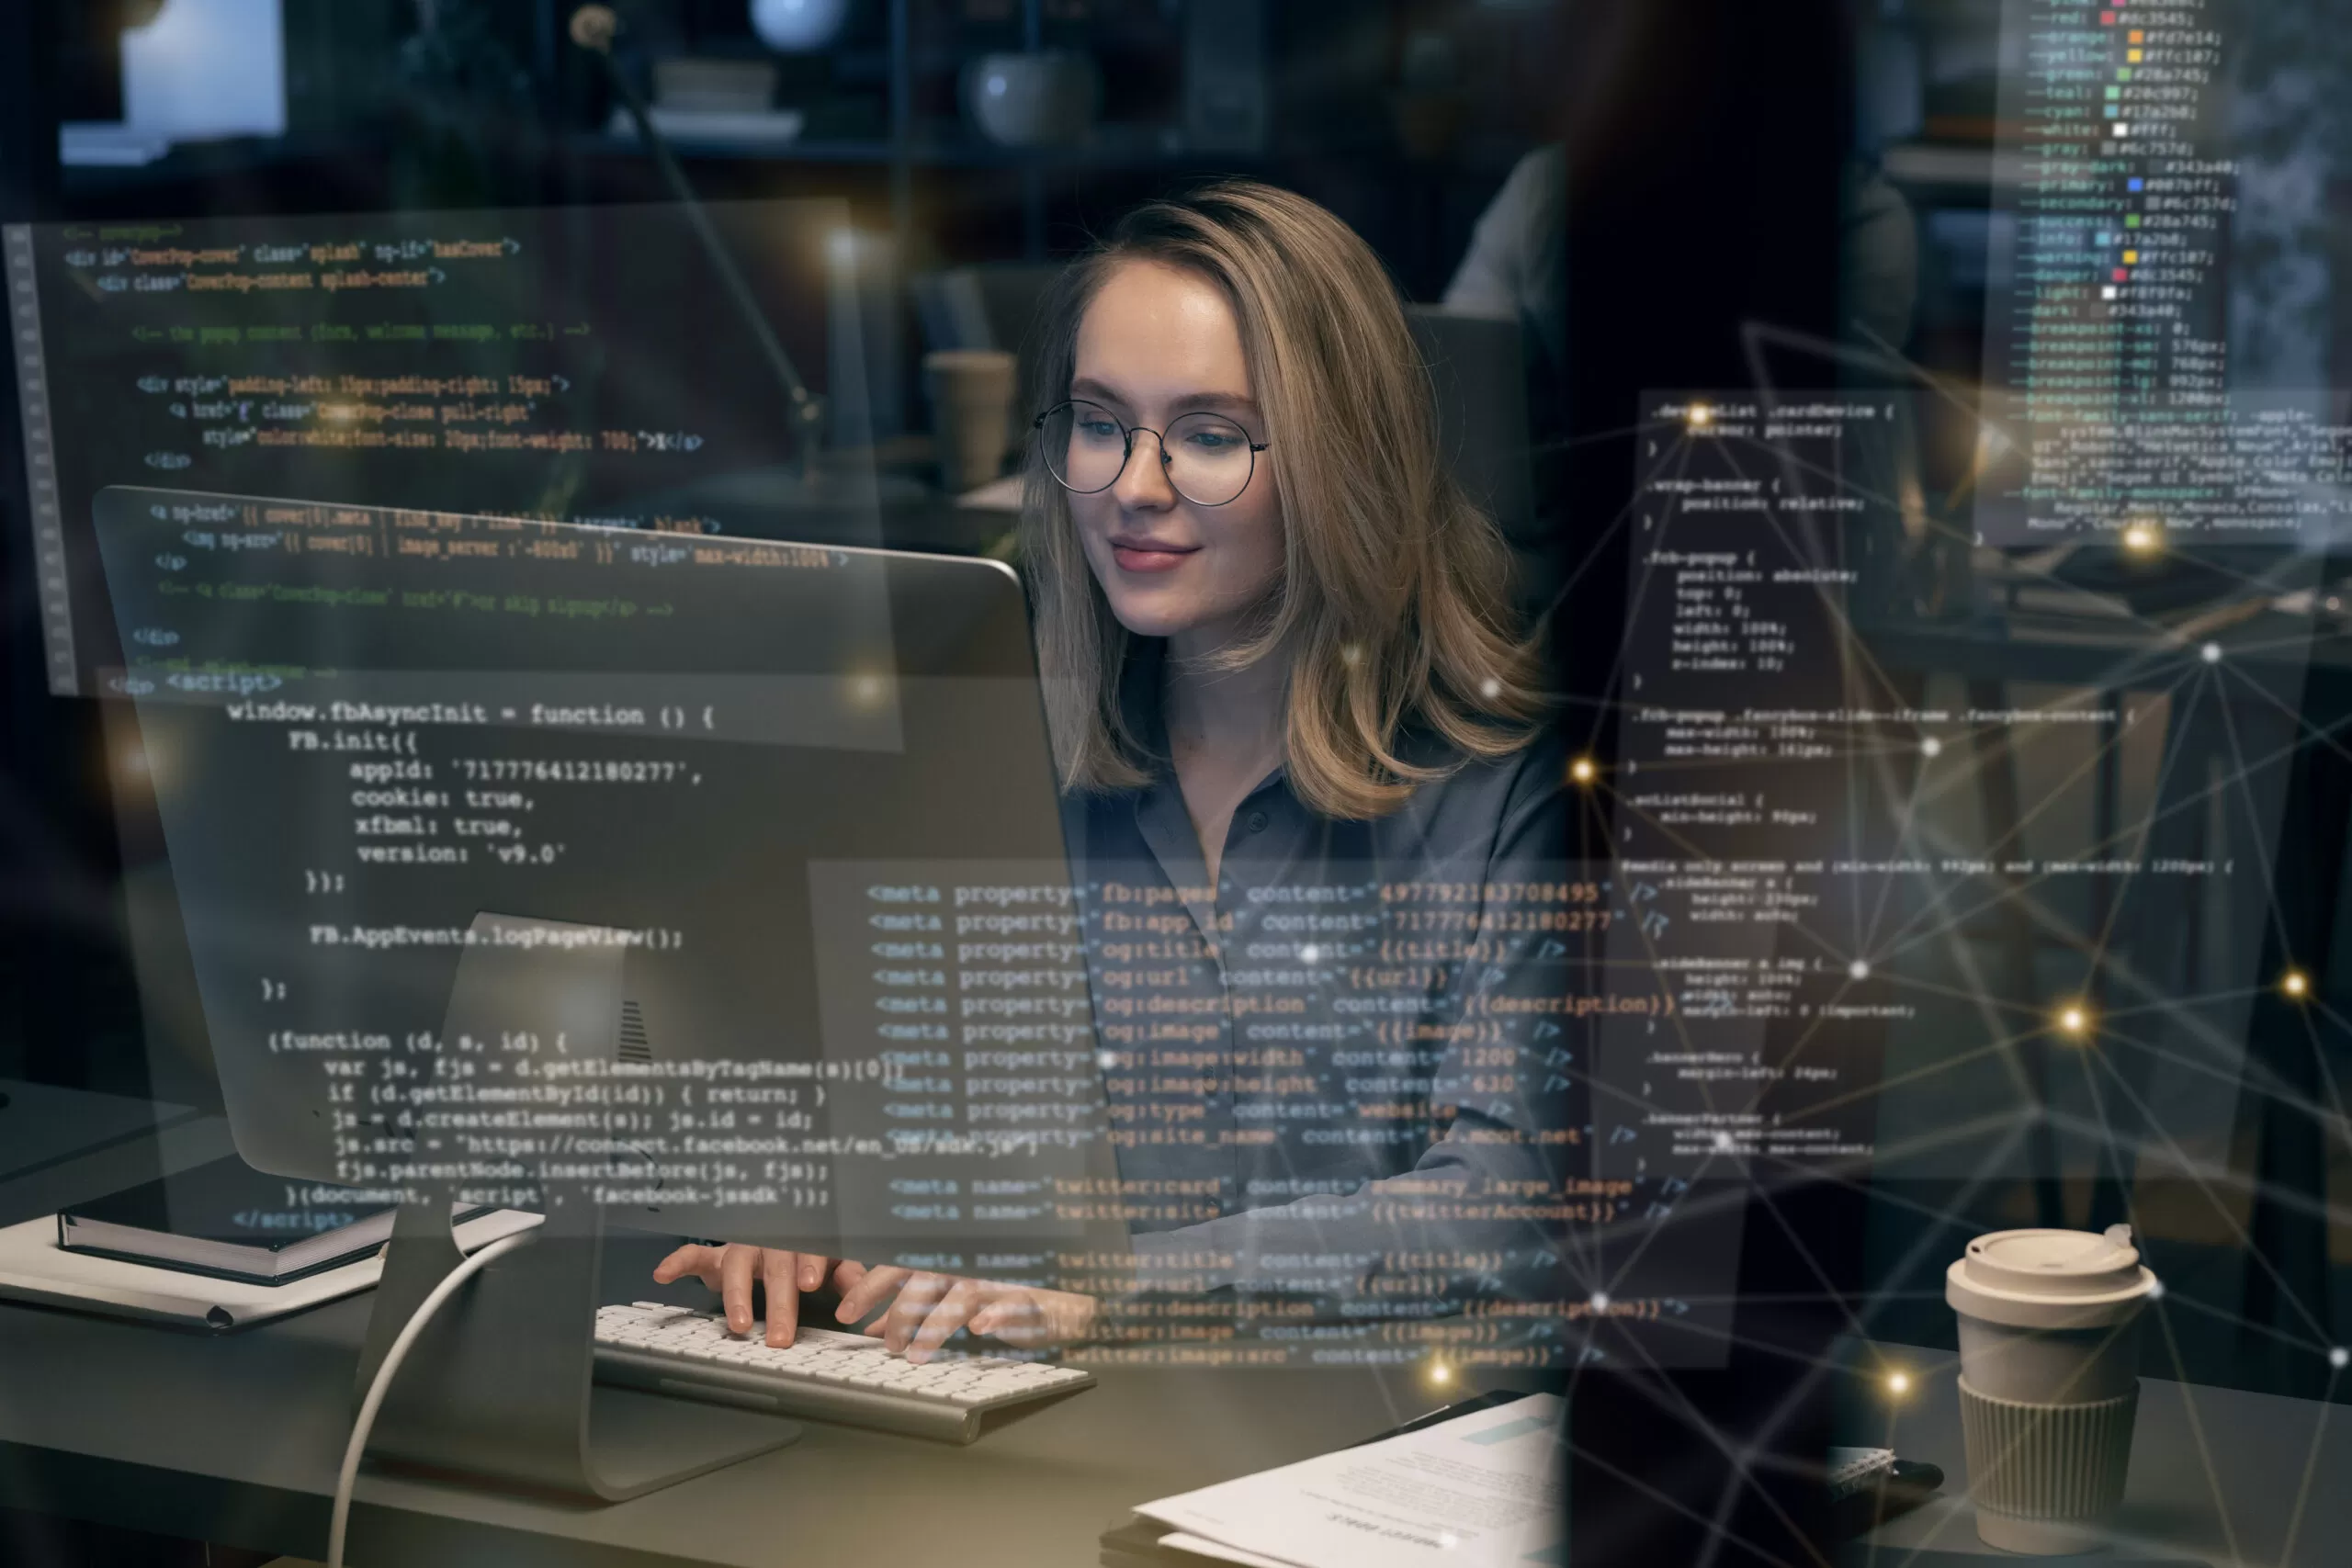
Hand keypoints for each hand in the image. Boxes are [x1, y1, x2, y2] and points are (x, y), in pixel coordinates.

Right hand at [652, 1243, 860, 1347]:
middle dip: (777, 1301)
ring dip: (735, 1294)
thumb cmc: (806, 1253)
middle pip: (773, 1266)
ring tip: (737, 1324)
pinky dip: (677, 1262)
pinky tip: (662, 1274)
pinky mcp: (715, 1256)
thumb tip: (863, 1290)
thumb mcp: (832, 1261)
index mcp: (802, 1241)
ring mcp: (740, 1247)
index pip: (808, 1250)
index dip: (809, 1264)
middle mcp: (770, 1241)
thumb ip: (847, 1273)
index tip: (809, 1284)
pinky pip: (693, 1254)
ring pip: (735, 1263)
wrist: (777, 1229)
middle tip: (779, 1336)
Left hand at [832, 1262, 1098, 1362]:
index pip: (899, 1266)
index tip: (843, 1313)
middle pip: (923, 1280)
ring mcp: (996, 1279)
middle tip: (888, 1346)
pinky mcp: (1026, 1298)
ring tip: (917, 1354)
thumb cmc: (998, 1297)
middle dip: (899, 1313)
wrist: (1057, 1298)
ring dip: (935, 1325)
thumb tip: (874, 1327)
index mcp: (944, 1263)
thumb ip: (913, 1311)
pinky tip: (980, 1326)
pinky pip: (1010, 1303)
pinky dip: (995, 1314)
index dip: (869, 1287)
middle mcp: (966, 1265)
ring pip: (959, 1295)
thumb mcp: (948, 1303)